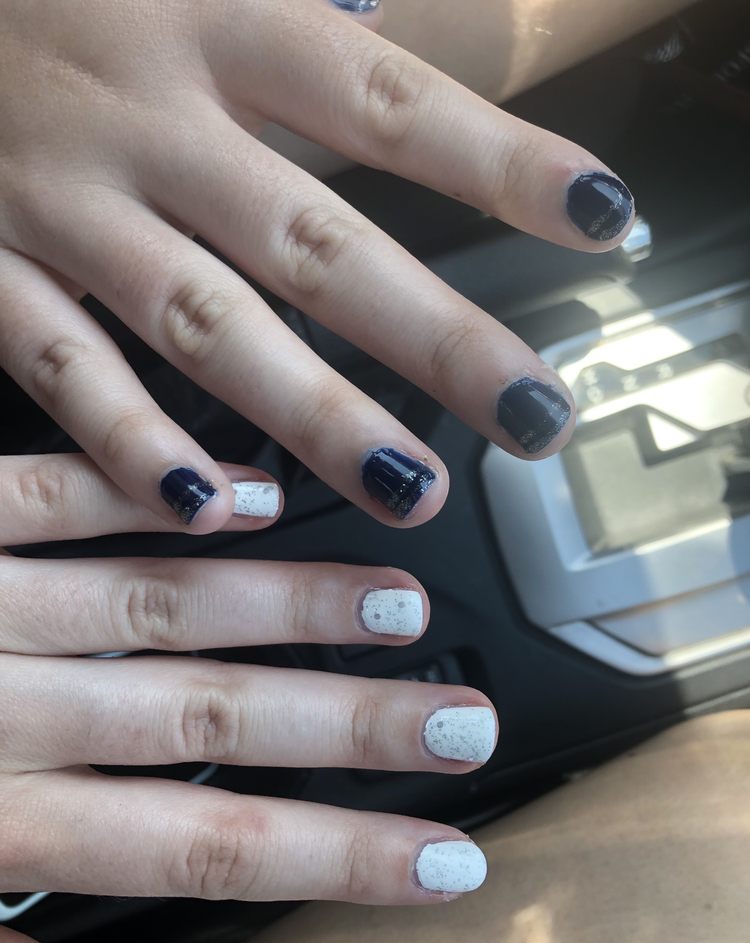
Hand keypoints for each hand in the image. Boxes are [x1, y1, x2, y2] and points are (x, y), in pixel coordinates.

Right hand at [0, 0, 633, 532]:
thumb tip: (384, 21)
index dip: (497, 161)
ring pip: (209, 326)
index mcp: (212, 21)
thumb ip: (289, 13)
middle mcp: (149, 120)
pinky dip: (137, 443)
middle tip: (533, 414)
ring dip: (317, 419)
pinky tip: (217, 507)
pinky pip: (67, 368)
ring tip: (413, 487)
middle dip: (434, 337)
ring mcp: (67, 204)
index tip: (601, 222)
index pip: (384, 99)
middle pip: (315, 241)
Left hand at [0, 453, 497, 942]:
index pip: (200, 848)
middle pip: (212, 718)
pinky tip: (250, 491)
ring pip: (164, 602)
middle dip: (348, 724)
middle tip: (461, 721)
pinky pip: (52, 495)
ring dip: (288, 603)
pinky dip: (152, 493)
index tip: (441, 859)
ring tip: (397, 604)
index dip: (330, 857)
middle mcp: (6, 710)